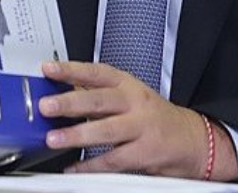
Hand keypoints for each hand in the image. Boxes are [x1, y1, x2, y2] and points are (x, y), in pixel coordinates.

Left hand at [38, 61, 237, 179]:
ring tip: (54, 139)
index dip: (72, 69)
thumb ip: (98, 94)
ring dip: (77, 135)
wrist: (190, 139)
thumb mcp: (129, 96)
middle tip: (46, 105)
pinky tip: (73, 168)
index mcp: (127, 85)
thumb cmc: (153, 116)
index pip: (97, 73)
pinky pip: (113, 160)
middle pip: (100, 100)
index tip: (49, 69)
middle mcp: (134, 103)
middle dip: (70, 102)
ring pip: (106, 131)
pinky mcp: (145, 152)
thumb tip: (61, 91)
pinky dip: (90, 166)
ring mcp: (141, 128)